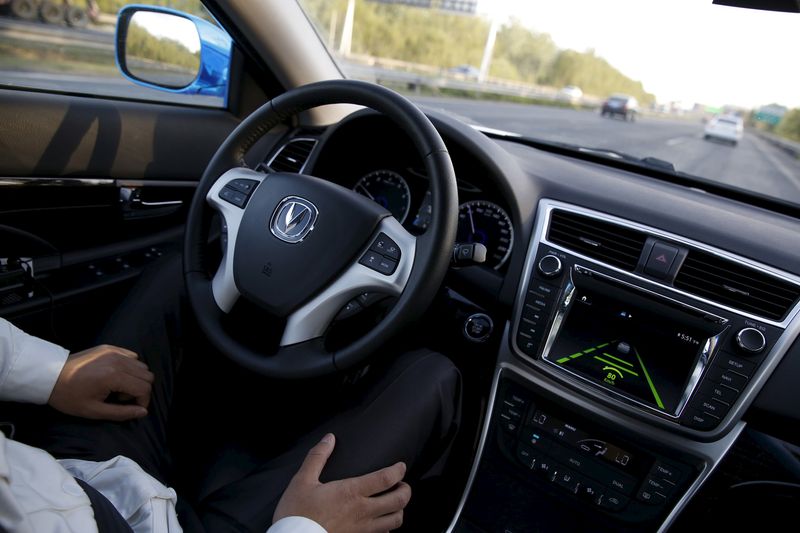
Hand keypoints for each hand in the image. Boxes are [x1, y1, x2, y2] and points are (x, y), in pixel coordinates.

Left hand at [48, 344, 154, 420]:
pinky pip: (132, 356)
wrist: (50, 376)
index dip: (142, 401)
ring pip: (141, 366)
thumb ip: (122, 413)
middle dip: (140, 390)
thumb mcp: (94, 411)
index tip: (131, 408)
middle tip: (121, 398)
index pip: (144, 388)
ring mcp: (115, 351)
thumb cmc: (69, 397)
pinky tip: (114, 375)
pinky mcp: (110, 347)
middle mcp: (118, 360)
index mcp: (114, 376)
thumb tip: (143, 412)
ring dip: (135, 379)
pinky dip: (130, 367)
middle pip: (147, 375)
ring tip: (117, 387)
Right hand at [274, 434, 411, 532]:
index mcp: (352, 492)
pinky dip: (386, 528)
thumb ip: (317, 457)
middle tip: (403, 485)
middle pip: (398, 500)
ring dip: (400, 510)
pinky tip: (380, 524)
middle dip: (406, 490)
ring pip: (395, 521)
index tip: (401, 466)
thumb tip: (329, 439)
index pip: (386, 478)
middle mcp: (362, 510)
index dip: (398, 470)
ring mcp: (362, 529)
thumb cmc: (297, 513)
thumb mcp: (303, 480)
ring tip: (395, 504)